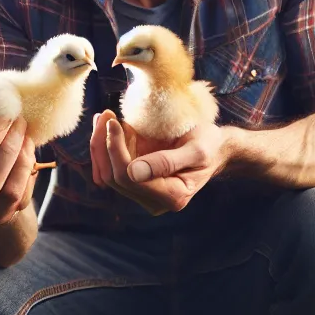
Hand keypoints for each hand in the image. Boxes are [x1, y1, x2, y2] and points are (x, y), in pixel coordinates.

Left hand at [89, 109, 228, 215]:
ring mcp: (143, 193)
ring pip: (107, 174)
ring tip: (101, 117)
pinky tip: (105, 127)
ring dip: (99, 146)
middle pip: (114, 178)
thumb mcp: (196, 150)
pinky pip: (111, 169)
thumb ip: (167, 162)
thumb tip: (133, 172)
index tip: (114, 121)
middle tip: (105, 114)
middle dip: (103, 145)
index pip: (130, 178)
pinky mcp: (136, 182)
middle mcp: (155, 201)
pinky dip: (104, 149)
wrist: (214, 147)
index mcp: (172, 196)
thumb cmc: (210, 145)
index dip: (116, 150)